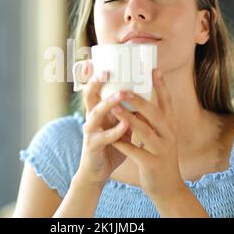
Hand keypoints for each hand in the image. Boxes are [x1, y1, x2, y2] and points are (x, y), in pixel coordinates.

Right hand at [76, 60, 131, 186]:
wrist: (99, 173)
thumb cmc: (110, 147)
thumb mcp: (120, 126)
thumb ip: (129, 113)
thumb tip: (145, 97)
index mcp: (98, 112)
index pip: (95, 89)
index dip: (96, 75)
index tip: (100, 60)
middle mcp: (92, 118)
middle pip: (89, 96)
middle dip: (95, 82)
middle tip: (106, 71)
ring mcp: (90, 132)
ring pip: (95, 114)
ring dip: (108, 104)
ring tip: (121, 95)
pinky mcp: (92, 147)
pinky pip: (103, 137)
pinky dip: (114, 131)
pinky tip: (125, 125)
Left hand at [110, 69, 185, 202]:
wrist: (169, 189)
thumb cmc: (160, 158)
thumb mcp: (162, 137)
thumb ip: (153, 121)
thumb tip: (140, 102)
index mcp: (171, 127)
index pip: (168, 103)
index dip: (162, 86)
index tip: (154, 69)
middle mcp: (169, 136)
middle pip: (155, 114)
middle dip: (140, 100)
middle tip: (125, 89)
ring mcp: (161, 150)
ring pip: (144, 131)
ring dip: (128, 118)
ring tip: (113, 106)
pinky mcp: (152, 164)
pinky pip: (135, 151)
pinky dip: (122, 143)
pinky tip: (111, 137)